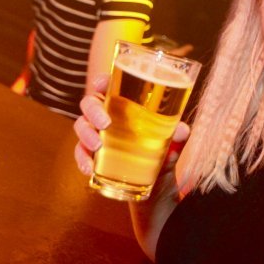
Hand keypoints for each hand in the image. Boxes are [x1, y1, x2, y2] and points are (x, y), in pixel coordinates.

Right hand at [73, 74, 190, 179]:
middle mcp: (107, 115)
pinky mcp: (91, 154)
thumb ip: (178, 135)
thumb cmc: (163, 150)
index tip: (102, 84)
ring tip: (97, 148)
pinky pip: (80, 153)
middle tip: (105, 123)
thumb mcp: (173, 143)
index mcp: (124, 104)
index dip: (102, 81)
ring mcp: (97, 134)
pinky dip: (82, 160)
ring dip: (86, 135)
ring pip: (81, 126)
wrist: (157, 181)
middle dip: (93, 111)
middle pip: (89, 103)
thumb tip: (182, 131)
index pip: (109, 86)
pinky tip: (89, 168)